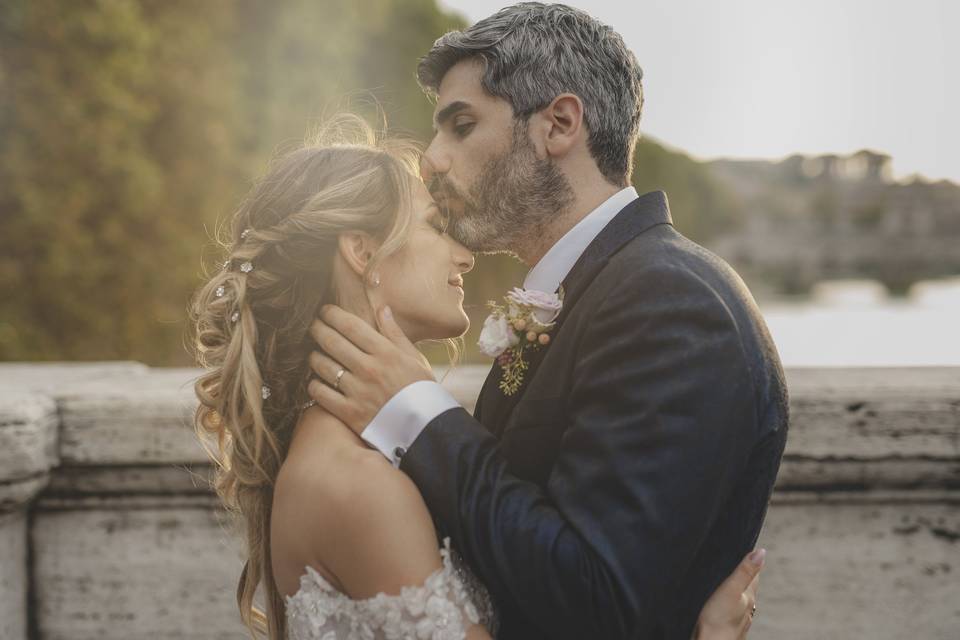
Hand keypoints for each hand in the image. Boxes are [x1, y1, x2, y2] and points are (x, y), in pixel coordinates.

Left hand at [306, 305, 434, 435]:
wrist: (425, 427)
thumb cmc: (420, 389)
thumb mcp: (414, 357)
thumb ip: (395, 333)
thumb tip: (382, 308)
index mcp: (386, 353)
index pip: (351, 326)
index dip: (333, 314)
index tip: (325, 311)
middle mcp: (369, 369)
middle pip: (332, 341)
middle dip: (318, 329)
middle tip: (314, 326)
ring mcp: (358, 391)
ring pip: (323, 366)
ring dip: (314, 356)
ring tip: (314, 353)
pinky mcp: (350, 413)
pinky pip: (321, 394)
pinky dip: (314, 385)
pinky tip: (316, 381)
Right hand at [692, 549, 764, 639]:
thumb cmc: (719, 621)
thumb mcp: (731, 589)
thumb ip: (744, 571)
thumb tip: (761, 552)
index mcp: (749, 596)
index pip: (755, 574)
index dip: (753, 561)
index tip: (753, 549)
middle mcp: (747, 607)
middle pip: (749, 586)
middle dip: (746, 574)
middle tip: (744, 560)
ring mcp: (739, 618)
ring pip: (741, 599)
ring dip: (738, 589)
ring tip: (735, 579)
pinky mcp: (728, 626)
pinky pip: (732, 609)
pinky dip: (730, 602)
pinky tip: (724, 604)